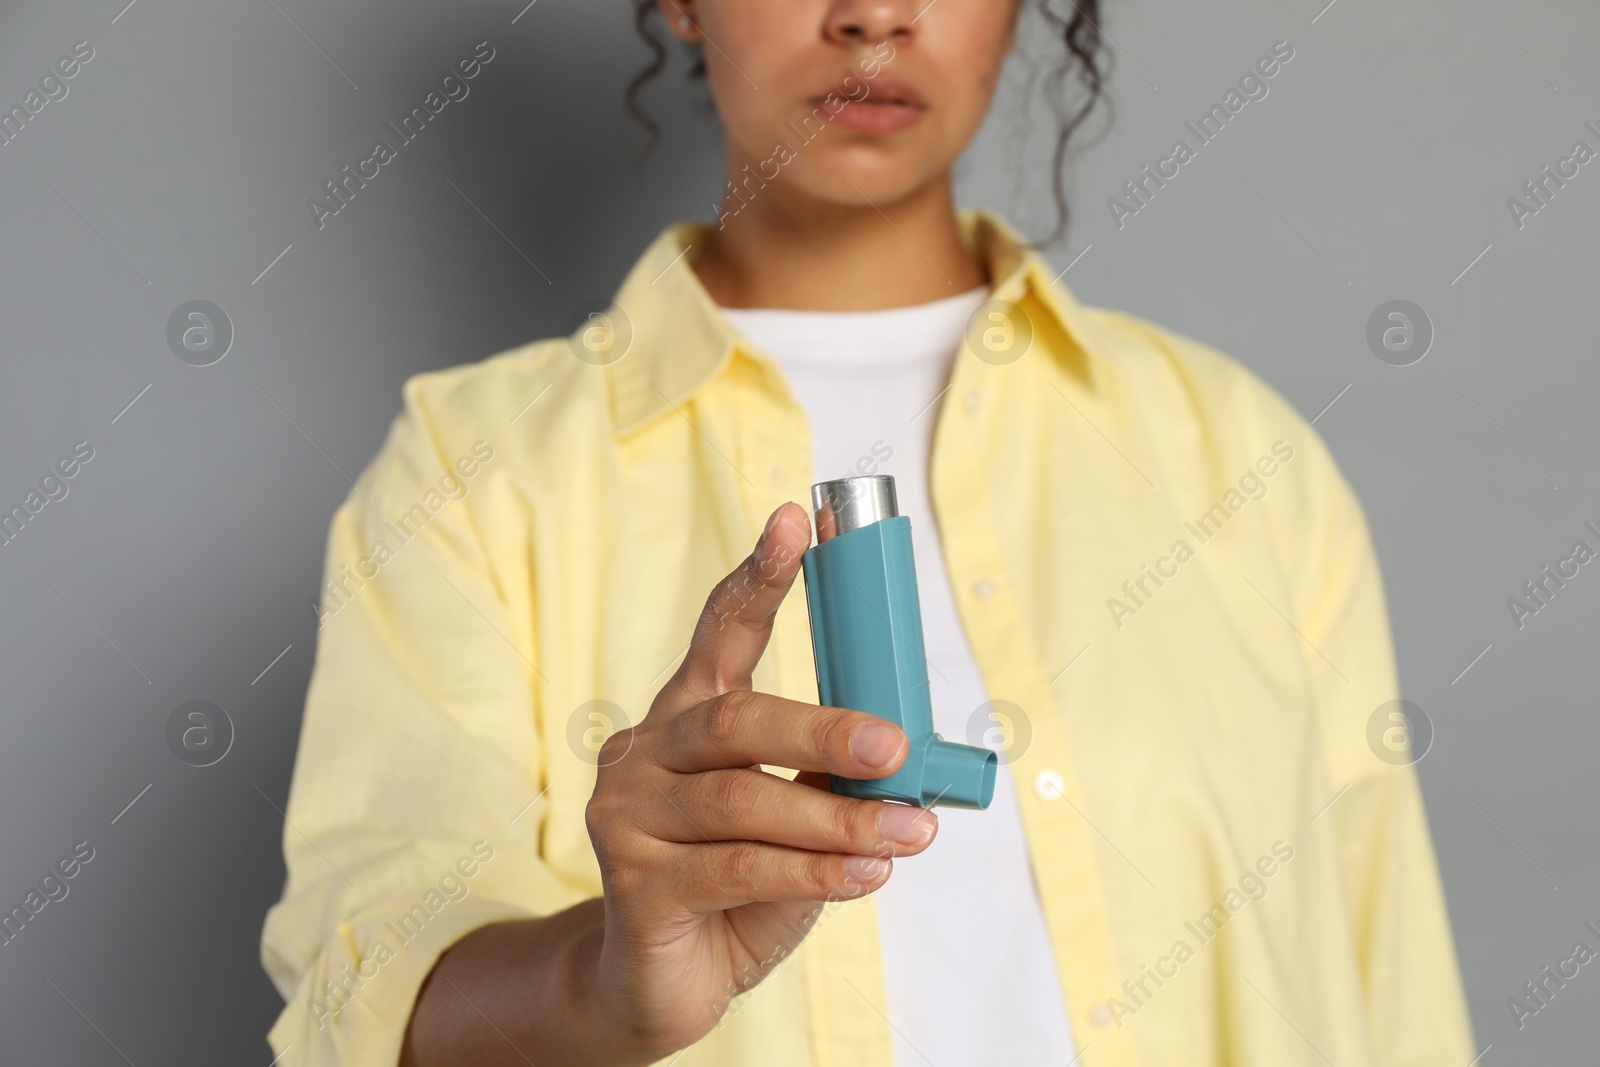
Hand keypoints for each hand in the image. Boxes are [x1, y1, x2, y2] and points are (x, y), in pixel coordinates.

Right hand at [585, 501, 938, 1059]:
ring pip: (743, 799)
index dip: (761, 576)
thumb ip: (828, 781)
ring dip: (838, 821)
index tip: (801, 520)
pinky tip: (866, 875)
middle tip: (894, 747)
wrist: (661, 984)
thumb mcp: (792, 821)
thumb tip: (908, 759)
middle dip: (825, 730)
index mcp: (685, 718)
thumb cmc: (735, 888)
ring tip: (909, 834)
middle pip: (737, 719)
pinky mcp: (634, 886)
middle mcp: (644, 753)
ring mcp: (628, 817)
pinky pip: (738, 869)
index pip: (721, 632)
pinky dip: (814, 873)